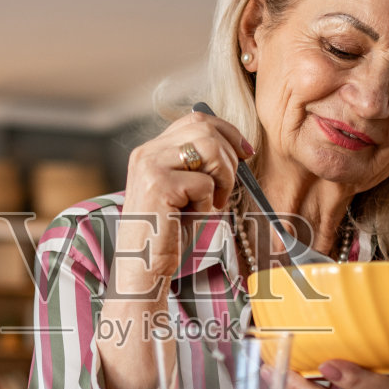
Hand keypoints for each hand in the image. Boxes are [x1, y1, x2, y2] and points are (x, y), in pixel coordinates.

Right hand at [113, 110, 252, 295]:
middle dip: (228, 158)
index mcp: (151, 150)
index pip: (195, 120)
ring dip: (222, 178)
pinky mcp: (159, 186)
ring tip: (212, 203)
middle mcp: (147, 153)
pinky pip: (204, 183)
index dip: (227, 131)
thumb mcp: (184, 191)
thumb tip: (238, 148)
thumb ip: (197, 165)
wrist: (142, 268)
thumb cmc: (168, 232)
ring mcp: (150, 167)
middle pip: (205, 129)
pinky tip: (193, 217)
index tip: (246, 152)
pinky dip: (208, 204)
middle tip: (224, 189)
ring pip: (208, 148)